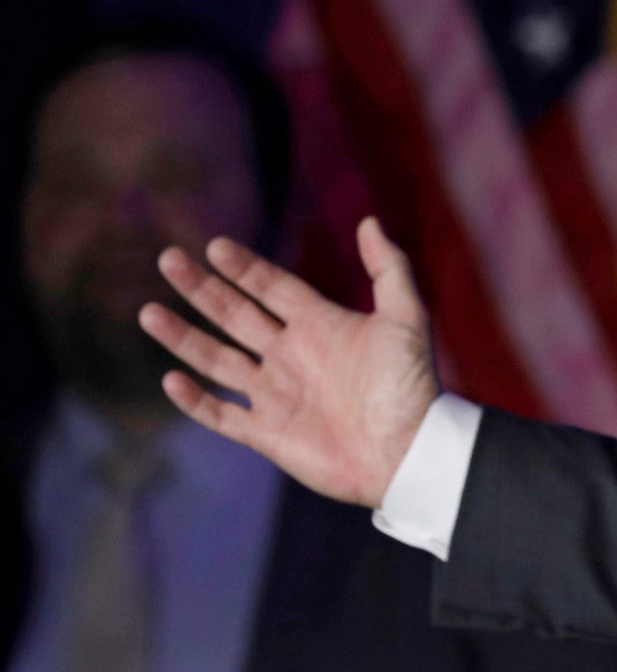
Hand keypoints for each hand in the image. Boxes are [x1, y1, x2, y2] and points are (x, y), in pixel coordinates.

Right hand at [139, 218, 439, 507]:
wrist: (409, 451)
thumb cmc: (412, 386)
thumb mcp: (406, 319)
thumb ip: (388, 269)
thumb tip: (370, 220)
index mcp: (321, 326)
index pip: (272, 288)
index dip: (245, 268)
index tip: (215, 246)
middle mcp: (292, 355)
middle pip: (236, 315)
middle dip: (202, 289)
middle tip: (168, 260)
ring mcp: (276, 394)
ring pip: (217, 359)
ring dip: (184, 337)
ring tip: (149, 312)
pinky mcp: (267, 433)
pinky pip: (222, 415)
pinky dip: (196, 401)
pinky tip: (171, 378)